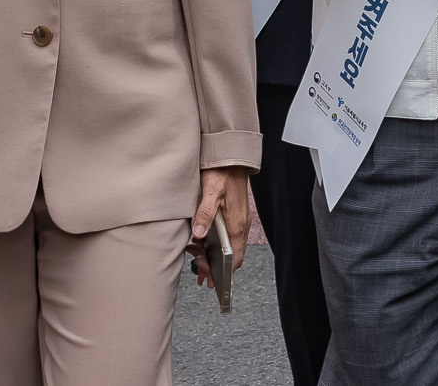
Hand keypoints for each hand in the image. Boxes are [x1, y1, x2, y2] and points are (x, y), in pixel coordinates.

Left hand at [187, 167, 250, 286]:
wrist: (231, 157)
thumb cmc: (223, 172)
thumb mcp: (211, 192)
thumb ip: (205, 214)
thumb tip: (199, 235)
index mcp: (236, 224)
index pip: (234, 258)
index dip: (223, 273)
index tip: (211, 280)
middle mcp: (240, 225)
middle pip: (231, 256)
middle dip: (215, 268)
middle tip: (199, 273)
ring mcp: (238, 220)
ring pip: (228, 247)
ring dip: (214, 257)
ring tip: (197, 261)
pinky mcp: (234, 215)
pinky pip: (227, 237)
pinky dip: (216, 245)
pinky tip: (202, 244)